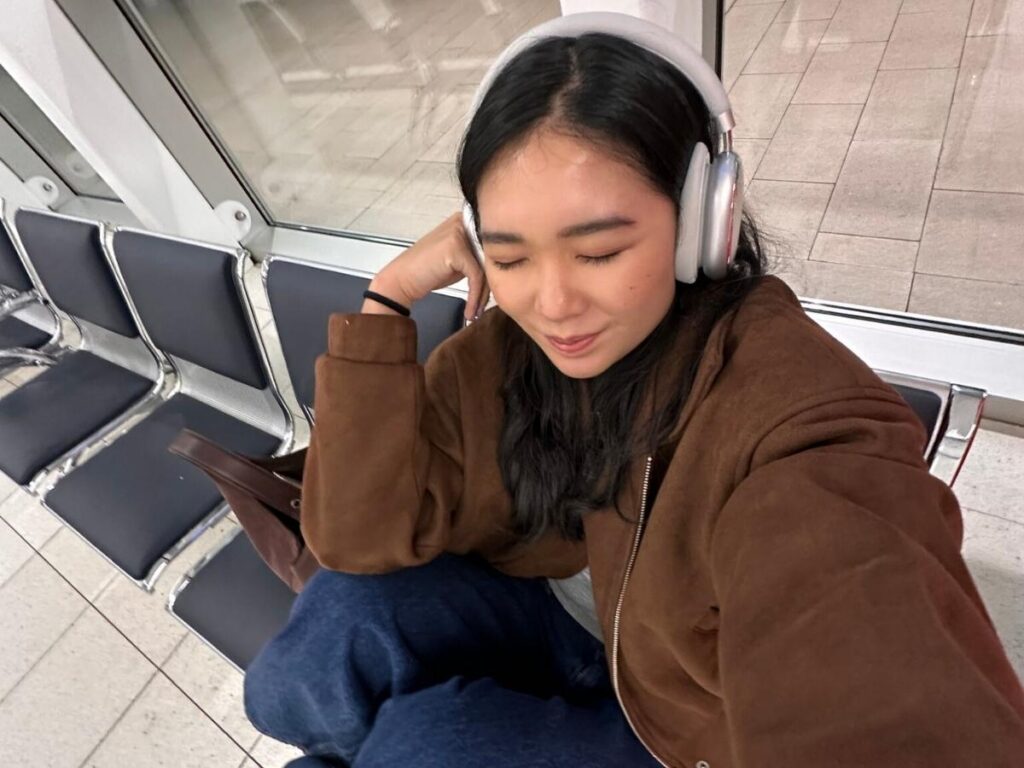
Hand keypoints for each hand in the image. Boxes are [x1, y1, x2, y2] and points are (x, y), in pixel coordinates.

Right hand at [367, 212, 489, 320]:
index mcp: (465, 220)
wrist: (401, 280)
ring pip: (486, 267)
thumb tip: (505, 267)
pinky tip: (469, 311)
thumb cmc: (428, 272)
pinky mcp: (456, 247)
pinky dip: (475, 297)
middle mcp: (462, 221)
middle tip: (484, 307)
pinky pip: (476, 276)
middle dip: (490, 285)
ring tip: (475, 312)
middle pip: (491, 256)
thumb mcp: (459, 261)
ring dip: (483, 295)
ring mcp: (459, 232)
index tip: (491, 295)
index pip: (492, 246)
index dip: (494, 272)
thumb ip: (479, 257)